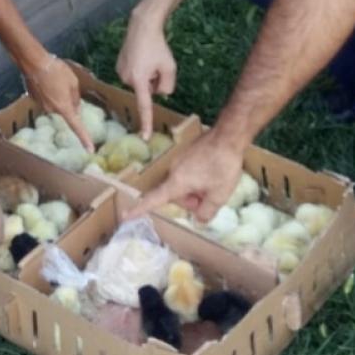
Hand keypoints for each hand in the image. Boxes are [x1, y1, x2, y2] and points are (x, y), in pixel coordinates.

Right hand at [22, 53, 90, 150]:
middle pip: (65, 111)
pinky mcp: (34, 100)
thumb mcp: (73, 82)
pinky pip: (47, 100)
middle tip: (69, 87)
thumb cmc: (57, 71)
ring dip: (58, 97)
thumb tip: (76, 107)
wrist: (34, 63)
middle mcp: (52, 111)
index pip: (76, 127)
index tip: (90, 150)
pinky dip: (49, 93)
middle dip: (69, 103)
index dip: (84, 139)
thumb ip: (76, 97)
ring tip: (56, 81)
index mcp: (64, 108)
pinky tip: (47, 81)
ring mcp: (42, 106)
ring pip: (56, 105)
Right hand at [116, 14, 177, 138]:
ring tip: (148, 58)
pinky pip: (133, 75)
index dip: (146, 123)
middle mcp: (126, 78)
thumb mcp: (170, 68)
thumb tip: (159, 93)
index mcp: (138, 81)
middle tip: (156, 64)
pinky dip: (139, 69)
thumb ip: (168, 86)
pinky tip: (141, 56)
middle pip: (146, 90)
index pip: (144, 106)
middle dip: (153, 82)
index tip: (145, 138)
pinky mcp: (118, 66)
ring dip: (146, 76)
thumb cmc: (158, 46)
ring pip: (140, 83)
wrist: (142, 26)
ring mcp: (120, 72)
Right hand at [127, 128, 244, 222]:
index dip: (140, 209)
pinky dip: (199, 177)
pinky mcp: (188, 152)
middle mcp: (174, 170)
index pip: (154, 199)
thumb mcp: (219, 196)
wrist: (229, 135)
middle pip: (176, 194)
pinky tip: (215, 172)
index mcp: (177, 182)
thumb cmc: (223, 166)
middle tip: (210, 197)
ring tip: (216, 183)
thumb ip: (206, 212)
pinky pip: (189, 172)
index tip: (125, 215)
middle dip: (191, 200)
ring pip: (184, 183)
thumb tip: (198, 220)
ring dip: (196, 188)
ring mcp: (180, 159)